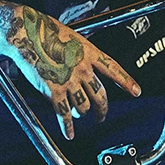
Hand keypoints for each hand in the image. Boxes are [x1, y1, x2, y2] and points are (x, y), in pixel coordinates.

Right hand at [5, 6, 140, 138]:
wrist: (28, 33)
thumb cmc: (47, 31)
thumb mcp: (72, 38)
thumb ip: (81, 55)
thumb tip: (84, 68)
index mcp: (90, 52)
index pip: (113, 69)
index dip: (126, 81)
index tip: (136, 91)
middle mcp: (83, 68)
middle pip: (101, 95)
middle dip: (102, 109)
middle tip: (101, 116)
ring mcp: (69, 80)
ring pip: (84, 107)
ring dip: (82, 114)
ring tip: (79, 116)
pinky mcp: (54, 91)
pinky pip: (64, 114)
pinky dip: (67, 126)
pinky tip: (69, 133)